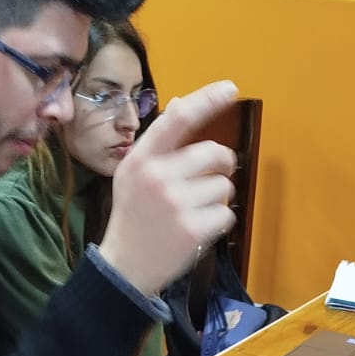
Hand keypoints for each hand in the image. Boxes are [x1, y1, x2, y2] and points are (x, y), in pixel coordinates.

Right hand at [98, 80, 238, 295]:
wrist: (125, 266)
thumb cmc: (134, 216)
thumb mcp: (134, 174)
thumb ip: (159, 141)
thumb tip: (182, 103)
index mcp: (141, 159)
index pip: (178, 119)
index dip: (207, 100)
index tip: (229, 89)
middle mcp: (157, 177)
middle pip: (214, 154)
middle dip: (221, 166)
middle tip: (209, 180)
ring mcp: (175, 204)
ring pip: (224, 186)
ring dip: (217, 198)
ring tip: (195, 210)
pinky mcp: (192, 229)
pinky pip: (226, 213)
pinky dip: (218, 221)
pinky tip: (198, 228)